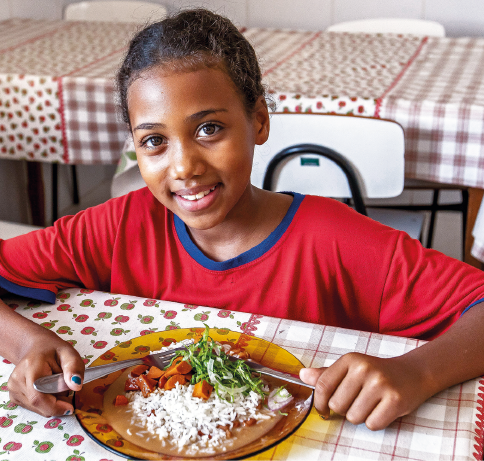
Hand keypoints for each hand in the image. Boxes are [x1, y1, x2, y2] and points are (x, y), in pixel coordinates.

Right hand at [8, 336, 84, 416]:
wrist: (36, 348)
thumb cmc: (53, 350)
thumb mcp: (69, 353)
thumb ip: (74, 368)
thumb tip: (76, 386)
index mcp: (30, 369)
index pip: (39, 397)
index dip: (55, 406)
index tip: (71, 408)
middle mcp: (17, 381)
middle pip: (39, 404)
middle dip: (57, 403)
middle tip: (67, 389)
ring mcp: (13, 390)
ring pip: (37, 408)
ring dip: (51, 403)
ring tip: (57, 386)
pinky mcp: (14, 397)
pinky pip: (33, 407)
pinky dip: (45, 403)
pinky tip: (48, 389)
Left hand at [299, 352, 432, 430]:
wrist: (413, 373)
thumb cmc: (377, 372)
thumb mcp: (351, 368)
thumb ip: (326, 374)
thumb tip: (302, 376)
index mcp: (350, 359)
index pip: (323, 385)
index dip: (319, 402)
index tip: (323, 410)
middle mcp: (364, 369)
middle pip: (337, 405)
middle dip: (344, 409)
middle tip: (358, 401)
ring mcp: (380, 384)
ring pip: (353, 417)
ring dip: (360, 416)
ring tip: (371, 404)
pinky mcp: (395, 400)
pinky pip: (372, 425)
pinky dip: (375, 422)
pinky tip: (382, 410)